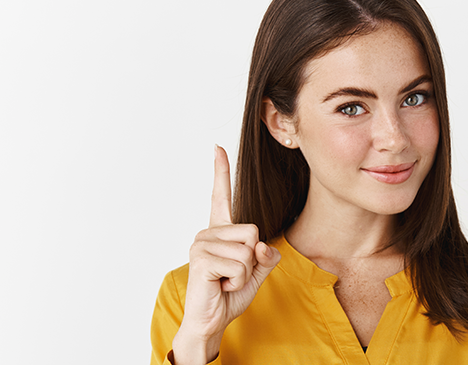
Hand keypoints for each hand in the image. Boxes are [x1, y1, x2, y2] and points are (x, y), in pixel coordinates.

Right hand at [171, 146, 281, 363]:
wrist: (211, 320)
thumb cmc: (230, 294)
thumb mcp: (257, 271)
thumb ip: (266, 255)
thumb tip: (261, 246)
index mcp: (220, 231)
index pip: (221, 196)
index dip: (221, 171)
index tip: (217, 147)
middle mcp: (208, 232)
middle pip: (254, 232)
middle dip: (253, 259)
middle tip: (233, 275)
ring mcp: (202, 244)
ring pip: (249, 251)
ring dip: (244, 274)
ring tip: (226, 281)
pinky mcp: (201, 259)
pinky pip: (240, 265)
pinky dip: (238, 281)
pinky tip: (221, 286)